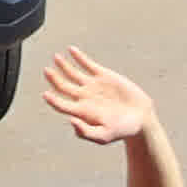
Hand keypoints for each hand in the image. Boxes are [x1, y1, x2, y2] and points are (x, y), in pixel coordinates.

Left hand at [38, 47, 154, 148]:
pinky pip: (88, 64)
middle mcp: (83, 97)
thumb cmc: (122, 130)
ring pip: (72, 73)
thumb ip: (87, 132)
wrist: (140, 118)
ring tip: (56, 58)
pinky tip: (71, 50)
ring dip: (63, 65)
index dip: (53, 100)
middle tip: (47, 71)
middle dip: (54, 78)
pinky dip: (79, 57)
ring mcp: (92, 85)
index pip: (61, 104)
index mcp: (81, 112)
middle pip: (63, 86)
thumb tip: (71, 121)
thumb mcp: (104, 137)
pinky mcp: (103, 75)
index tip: (46, 94)